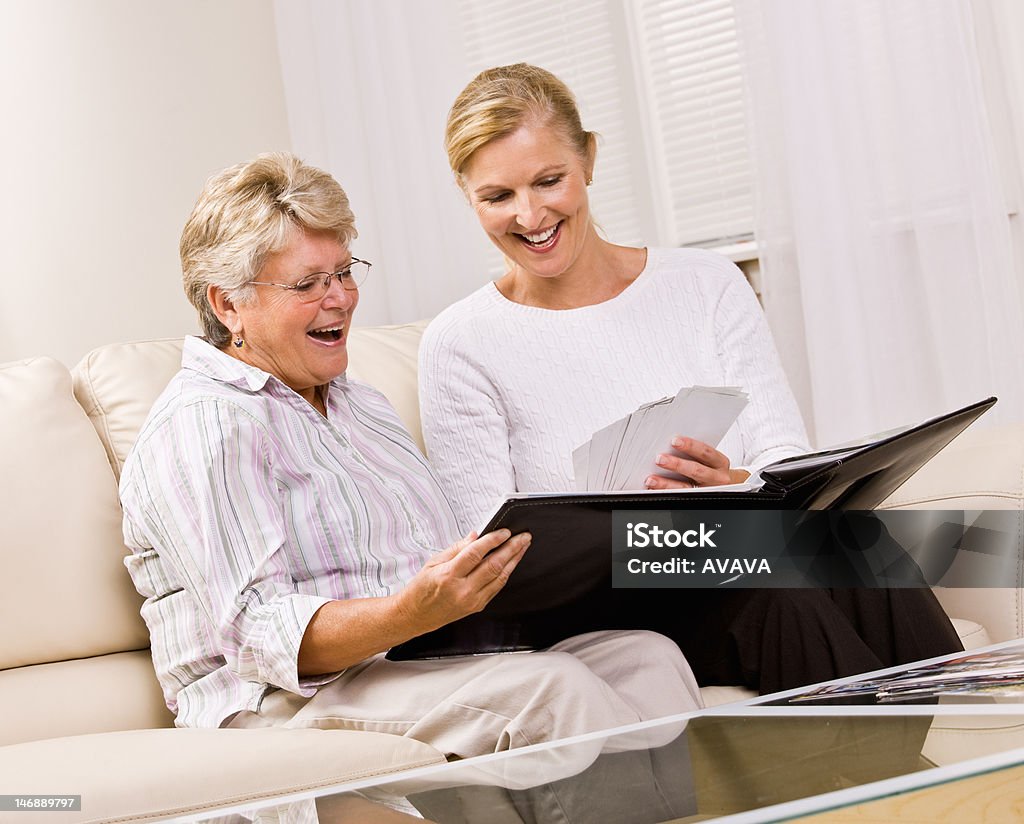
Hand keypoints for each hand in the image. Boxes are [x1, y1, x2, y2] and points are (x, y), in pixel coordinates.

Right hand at [395, 529, 530, 634]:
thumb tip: (475, 536)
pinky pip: (497, 587)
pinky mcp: (477, 606)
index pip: (476, 553)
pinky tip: (512, 563)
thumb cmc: (421, 589)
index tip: (504, 531)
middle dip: (512, 548)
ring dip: (514, 560)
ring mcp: (472, 600)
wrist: (416, 615)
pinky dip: (506, 573)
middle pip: (493, 565)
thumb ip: (456, 549)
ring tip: (522, 546)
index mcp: (449, 576)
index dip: (493, 540)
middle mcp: (462, 590)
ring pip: (500, 577)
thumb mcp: (433, 562)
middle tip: (523, 536)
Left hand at [644, 436, 749, 489]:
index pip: (706, 452)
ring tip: (651, 480)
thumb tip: (668, 445)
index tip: (674, 441)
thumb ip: (694, 453)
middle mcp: (717, 478)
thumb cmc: (711, 468)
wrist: (726, 487)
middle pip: (696, 471)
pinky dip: (665, 494)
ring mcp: (707, 491)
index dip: (690, 446)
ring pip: (687, 488)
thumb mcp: (709, 459)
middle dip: (676, 465)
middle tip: (659, 459)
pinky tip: (654, 490)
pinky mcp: (697, 501)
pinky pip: (680, 498)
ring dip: (666, 484)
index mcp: (720, 463)